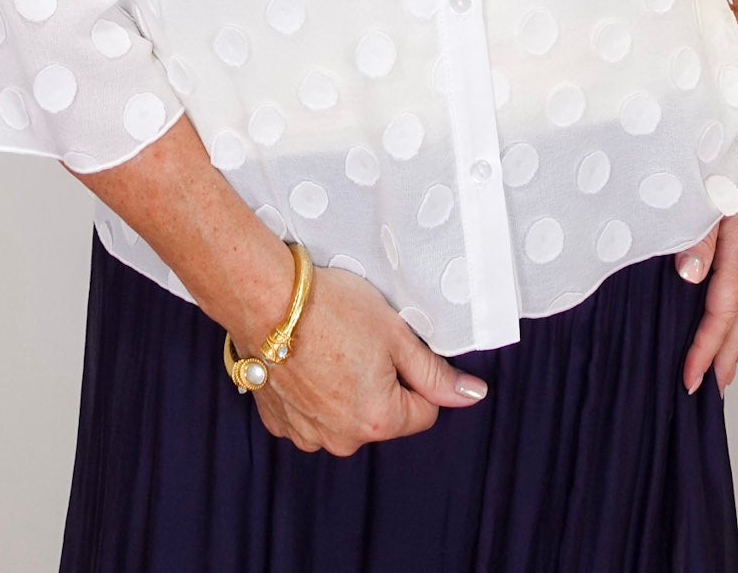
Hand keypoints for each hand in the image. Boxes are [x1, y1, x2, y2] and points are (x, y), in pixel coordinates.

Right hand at [234, 263, 488, 455]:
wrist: (265, 298)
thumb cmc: (331, 309)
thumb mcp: (395, 333)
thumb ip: (435, 373)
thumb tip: (473, 395)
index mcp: (378, 420)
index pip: (424, 411)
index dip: (416, 374)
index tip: (393, 344)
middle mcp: (342, 439)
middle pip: (382, 416)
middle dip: (380, 384)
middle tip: (360, 341)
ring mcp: (306, 434)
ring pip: (345, 416)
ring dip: (343, 391)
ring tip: (328, 348)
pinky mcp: (278, 422)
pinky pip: (310, 415)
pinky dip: (312, 394)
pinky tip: (305, 360)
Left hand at [673, 57, 737, 395]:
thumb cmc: (724, 99)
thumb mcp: (707, 157)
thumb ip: (698, 218)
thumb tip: (691, 275)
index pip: (728, 294)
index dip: (711, 339)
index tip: (695, 375)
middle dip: (726, 345)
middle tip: (709, 386)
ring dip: (730, 321)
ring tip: (715, 356)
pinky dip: (730, 286)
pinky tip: (714, 293)